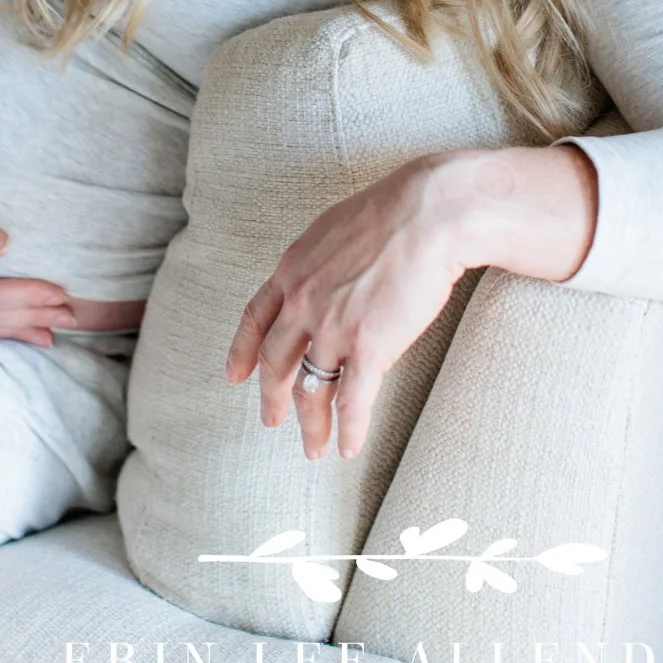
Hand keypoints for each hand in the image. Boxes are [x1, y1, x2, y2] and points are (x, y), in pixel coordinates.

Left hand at [223, 155, 474, 460]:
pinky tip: (347, 449)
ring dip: (310, 425)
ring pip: (310, 389)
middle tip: (269, 421)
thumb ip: (318, 261)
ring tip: (312, 449)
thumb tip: (322, 274)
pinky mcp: (369, 347)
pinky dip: (348, 431)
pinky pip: (352, 401)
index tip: (235, 376)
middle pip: (276, 361)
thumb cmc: (391, 214)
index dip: (242, 351)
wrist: (427, 215)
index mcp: (291, 272)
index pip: (255, 319)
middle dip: (270, 397)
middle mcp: (302, 303)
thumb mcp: (332, 231)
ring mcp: (332, 327)